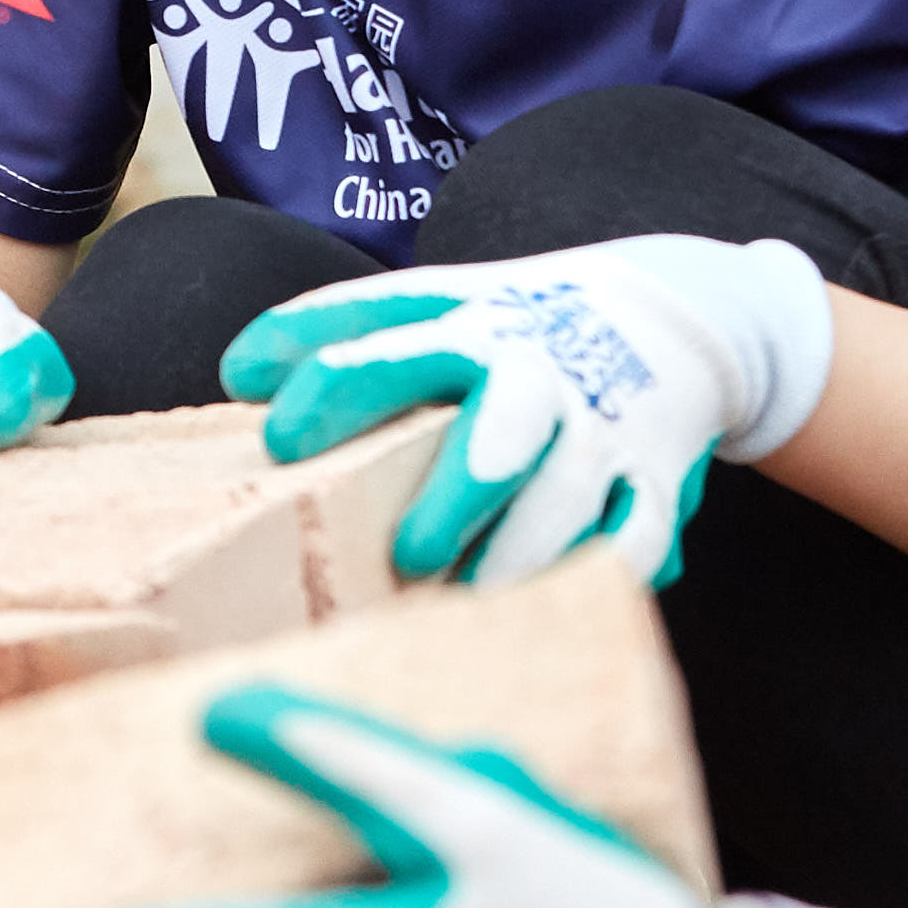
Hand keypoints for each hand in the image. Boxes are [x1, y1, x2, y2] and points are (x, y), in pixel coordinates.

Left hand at [223, 234, 834, 588]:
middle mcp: (539, 376)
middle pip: (504, 427)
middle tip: (408, 556)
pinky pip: (642, 529)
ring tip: (472, 602)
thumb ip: (339, 330)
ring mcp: (602, 428)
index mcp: (473, 327)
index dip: (338, 383)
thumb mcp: (437, 305)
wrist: (670, 313)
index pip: (396, 343)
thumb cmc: (516, 329)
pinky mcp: (656, 476)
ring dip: (525, 551)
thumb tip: (238, 373)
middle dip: (462, 490)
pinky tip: (564, 603)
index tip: (277, 435)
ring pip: (571, 494)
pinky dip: (610, 565)